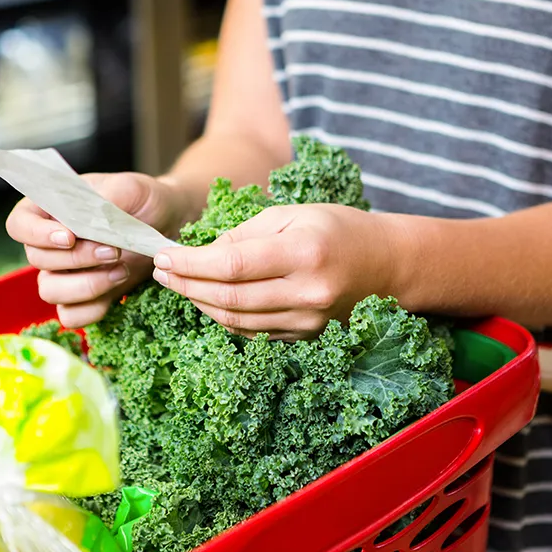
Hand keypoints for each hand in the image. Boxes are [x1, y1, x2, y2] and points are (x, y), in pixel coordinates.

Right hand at [6, 172, 186, 327]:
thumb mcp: (131, 188)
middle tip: (114, 251)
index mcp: (49, 210)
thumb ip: (107, 200)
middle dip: (77, 259)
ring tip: (121, 269)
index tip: (69, 237)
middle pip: (37, 260)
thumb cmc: (143, 200)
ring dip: (85, 285)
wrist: (169, 224)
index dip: (36, 234)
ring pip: (50, 292)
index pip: (19, 224)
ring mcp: (63, 274)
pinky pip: (71, 316)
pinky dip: (93, 309)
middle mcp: (49, 244)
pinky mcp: (83, 299)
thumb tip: (89, 219)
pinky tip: (118, 289)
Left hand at [150, 204, 404, 339]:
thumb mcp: (293, 214)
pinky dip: (224, 317)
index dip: (190, 264)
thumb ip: (245, 233)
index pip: (230, 265)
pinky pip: (253, 332)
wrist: (389, 266)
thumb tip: (202, 253)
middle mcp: (306, 292)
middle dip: (186, 285)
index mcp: (303, 253)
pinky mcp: (305, 336)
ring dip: (199, 303)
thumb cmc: (339, 229)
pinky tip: (207, 299)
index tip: (164, 256)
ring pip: (236, 320)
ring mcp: (307, 320)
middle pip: (228, 297)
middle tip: (161, 273)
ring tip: (179, 284)